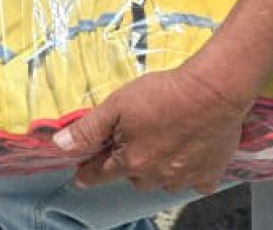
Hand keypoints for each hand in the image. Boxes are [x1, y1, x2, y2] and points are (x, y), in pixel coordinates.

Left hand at [55, 64, 249, 194]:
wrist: (212, 91)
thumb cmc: (164, 94)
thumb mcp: (117, 104)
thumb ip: (88, 128)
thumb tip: (60, 145)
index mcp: (131, 161)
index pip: (100, 173)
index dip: (88, 173)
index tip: (80, 177)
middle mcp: (156, 176)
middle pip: (133, 176)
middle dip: (128, 164)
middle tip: (132, 143)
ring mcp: (184, 177)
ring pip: (162, 180)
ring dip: (158, 167)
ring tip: (162, 143)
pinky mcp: (210, 173)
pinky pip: (195, 181)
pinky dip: (189, 172)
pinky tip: (190, 153)